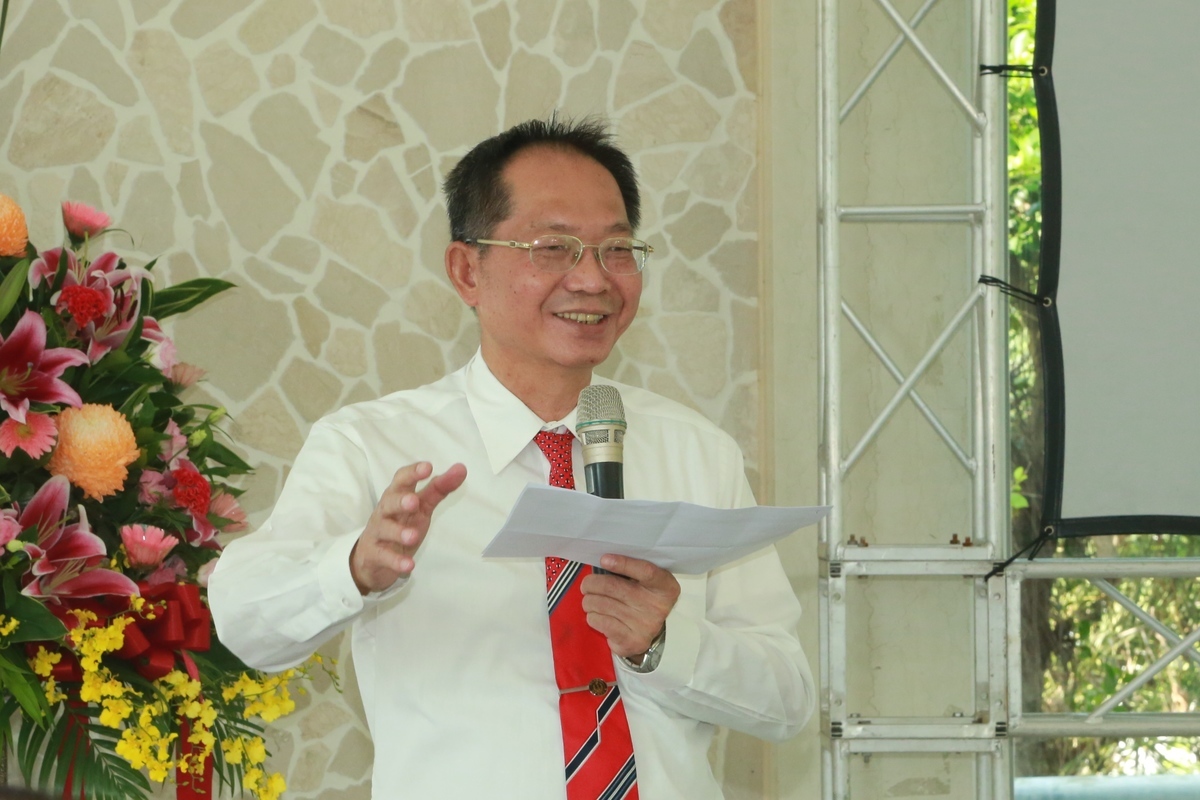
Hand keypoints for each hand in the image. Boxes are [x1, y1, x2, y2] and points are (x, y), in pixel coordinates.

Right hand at [349, 461, 466, 593]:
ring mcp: (378, 533)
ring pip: (384, 529)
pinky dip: (396, 561)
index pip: (401, 480)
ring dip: (398, 532)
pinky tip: (408, 565)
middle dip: (400, 500)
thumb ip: (439, 489)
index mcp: (396, 496)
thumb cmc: (400, 524)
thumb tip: (461, 469)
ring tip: (412, 536)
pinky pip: (384, 557)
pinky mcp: (374, 554)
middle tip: (413, 501)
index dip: (412, 473)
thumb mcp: (421, 507)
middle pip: (388, 502)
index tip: (427, 467)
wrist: (372, 558)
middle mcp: (385, 511)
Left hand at [580, 554, 679, 659]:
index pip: (646, 571)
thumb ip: (631, 570)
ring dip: (589, 601)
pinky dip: (592, 616)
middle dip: (592, 584)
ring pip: (602, 604)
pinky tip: (595, 615)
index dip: (623, 564)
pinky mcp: (632, 641)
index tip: (604, 560)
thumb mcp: (645, 581)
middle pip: (614, 587)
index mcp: (666, 587)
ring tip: (590, 601)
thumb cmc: (643, 599)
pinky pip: (601, 622)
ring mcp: (645, 626)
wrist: (649, 632)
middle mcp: (658, 607)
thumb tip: (603, 561)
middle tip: (586, 585)